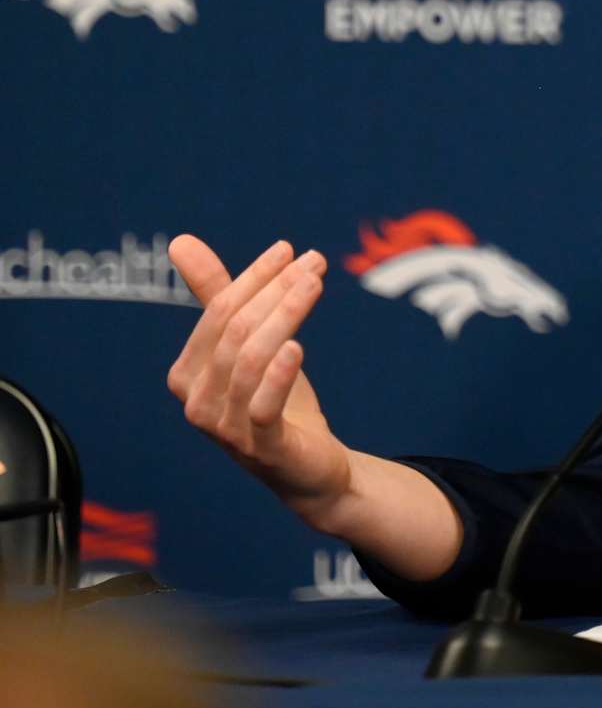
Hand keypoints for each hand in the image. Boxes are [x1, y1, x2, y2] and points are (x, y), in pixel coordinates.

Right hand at [166, 235, 352, 529]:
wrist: (308, 467)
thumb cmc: (276, 399)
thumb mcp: (251, 344)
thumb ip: (217, 295)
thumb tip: (180, 240)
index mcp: (186, 373)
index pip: (217, 312)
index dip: (253, 277)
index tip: (289, 249)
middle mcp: (195, 401)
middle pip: (235, 331)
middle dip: (276, 291)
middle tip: (315, 262)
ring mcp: (223, 428)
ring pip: (250, 359)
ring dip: (286, 315)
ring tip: (316, 286)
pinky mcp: (259, 448)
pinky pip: (261, 406)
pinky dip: (278, 373)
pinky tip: (297, 345)